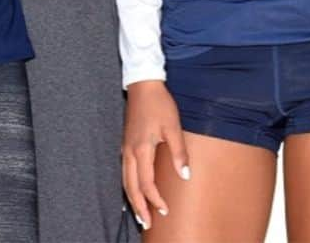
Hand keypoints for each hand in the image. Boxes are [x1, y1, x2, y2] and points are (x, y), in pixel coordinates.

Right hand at [121, 80, 189, 230]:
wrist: (143, 85)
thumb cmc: (160, 104)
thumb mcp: (173, 127)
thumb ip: (179, 152)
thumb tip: (185, 176)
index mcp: (141, 150)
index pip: (147, 184)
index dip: (155, 200)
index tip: (165, 210)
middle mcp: (129, 152)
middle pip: (131, 187)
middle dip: (139, 207)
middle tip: (146, 223)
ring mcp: (125, 147)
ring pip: (125, 180)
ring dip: (132, 198)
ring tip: (139, 213)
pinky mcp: (125, 143)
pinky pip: (123, 171)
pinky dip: (127, 185)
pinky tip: (132, 189)